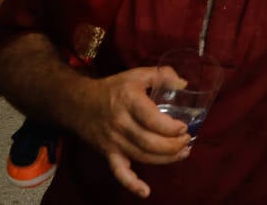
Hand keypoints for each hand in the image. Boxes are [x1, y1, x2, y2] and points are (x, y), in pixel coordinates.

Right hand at [71, 66, 191, 197]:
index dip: (171, 127)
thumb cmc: (113, 88)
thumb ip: (163, 75)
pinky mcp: (108, 154)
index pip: (152, 120)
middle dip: (173, 145)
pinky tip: (145, 191)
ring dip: (165, 159)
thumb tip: (184, 84)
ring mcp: (113, 142)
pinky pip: (119, 172)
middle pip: (149, 142)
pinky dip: (132, 184)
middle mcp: (121, 124)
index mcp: (129, 102)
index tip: (184, 127)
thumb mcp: (138, 74)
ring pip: (142, 157)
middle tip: (187, 141)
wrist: (79, 104)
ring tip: (182, 153)